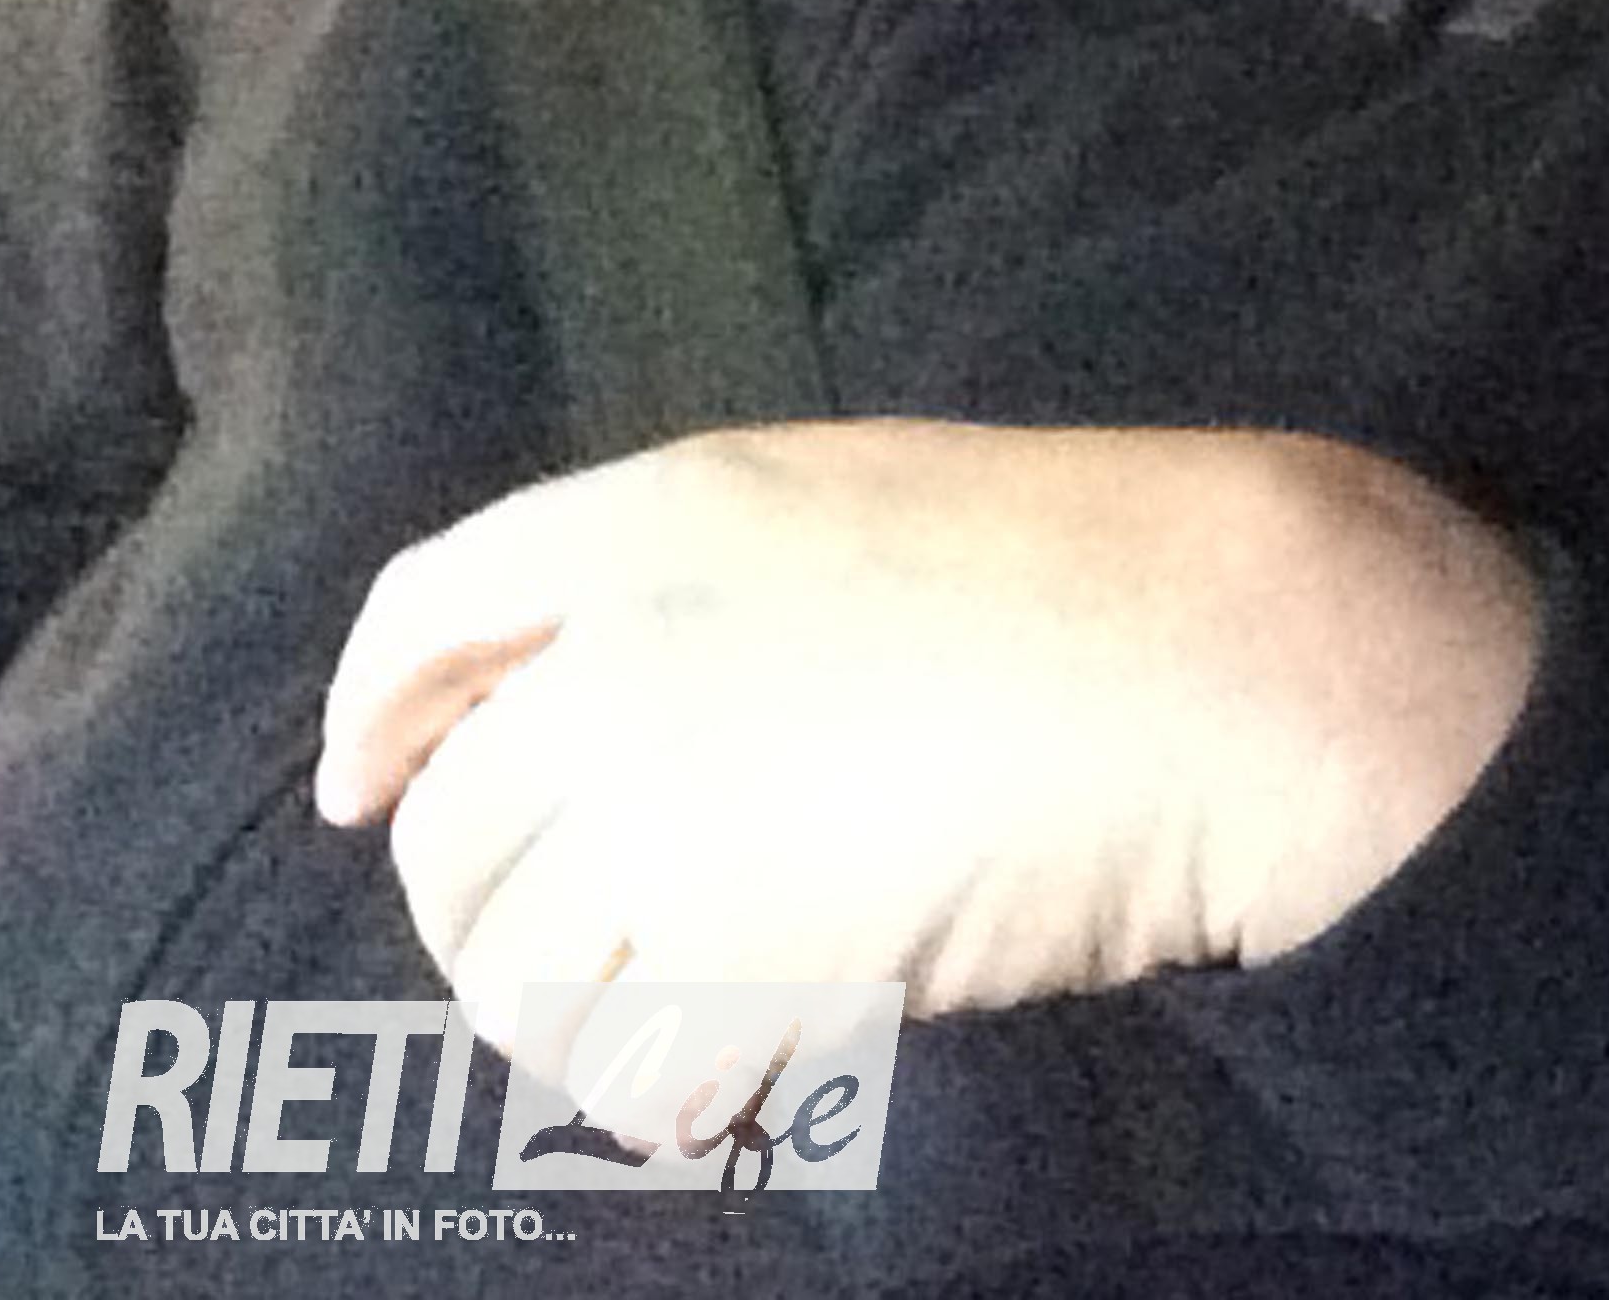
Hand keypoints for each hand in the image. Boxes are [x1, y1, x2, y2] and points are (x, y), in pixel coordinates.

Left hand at [315, 420, 1542, 1113]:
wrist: (1243, 657)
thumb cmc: (1117, 575)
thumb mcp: (881, 507)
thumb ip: (735, 586)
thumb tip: (647, 716)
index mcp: (663, 518)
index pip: (429, 611)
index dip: (376, 714)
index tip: (365, 791)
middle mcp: (624, 656)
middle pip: (453, 835)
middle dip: (486, 925)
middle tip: (576, 973)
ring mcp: (668, 805)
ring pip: (514, 978)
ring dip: (576, 1032)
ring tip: (674, 1043)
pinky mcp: (738, 944)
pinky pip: (628, 1071)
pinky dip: (667, 1101)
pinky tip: (739, 1088)